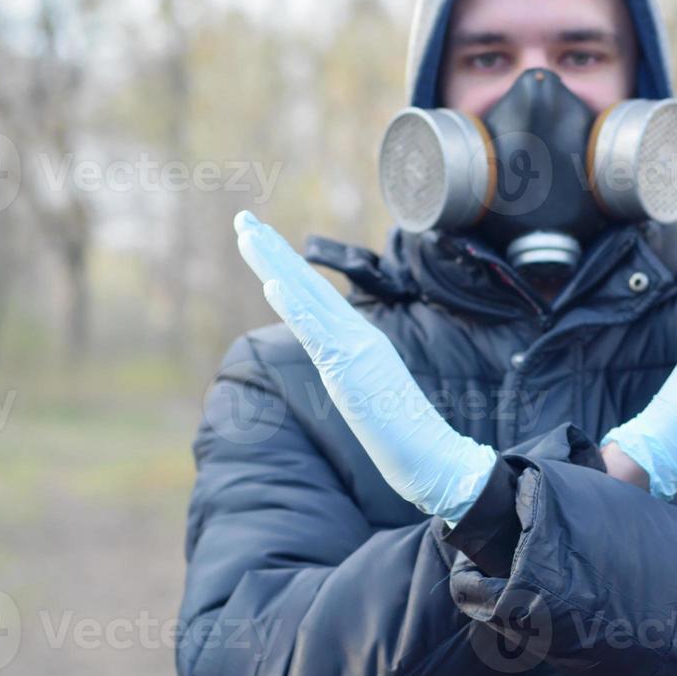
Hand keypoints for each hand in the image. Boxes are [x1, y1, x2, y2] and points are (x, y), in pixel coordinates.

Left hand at [233, 211, 497, 527]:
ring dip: (274, 263)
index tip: (261, 240)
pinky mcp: (351, 369)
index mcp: (360, 341)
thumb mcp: (370, 393)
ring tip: (247, 234)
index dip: (287, 266)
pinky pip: (316, 332)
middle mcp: (357, 336)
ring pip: (307, 298)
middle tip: (242, 218)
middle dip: (272, 250)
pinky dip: (294, 305)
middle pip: (308, 285)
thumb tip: (339, 369)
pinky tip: (273, 282)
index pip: (316, 297)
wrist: (434, 457)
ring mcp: (355, 349)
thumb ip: (353, 373)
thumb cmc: (405, 434)